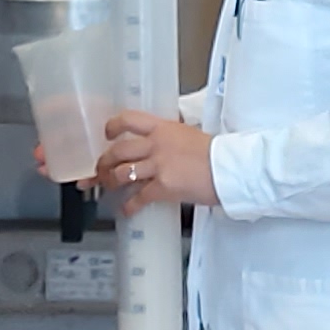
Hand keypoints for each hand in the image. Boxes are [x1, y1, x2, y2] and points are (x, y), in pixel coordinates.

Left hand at [93, 109, 215, 214]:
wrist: (229, 169)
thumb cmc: (213, 152)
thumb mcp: (188, 133)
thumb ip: (168, 136)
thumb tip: (157, 141)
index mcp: (162, 127)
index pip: (128, 119)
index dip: (112, 126)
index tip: (107, 134)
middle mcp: (156, 144)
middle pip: (118, 151)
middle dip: (105, 162)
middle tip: (101, 169)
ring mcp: (158, 166)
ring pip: (122, 173)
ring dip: (112, 182)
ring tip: (110, 186)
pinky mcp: (163, 188)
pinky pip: (138, 198)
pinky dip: (129, 206)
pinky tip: (126, 210)